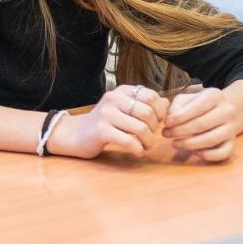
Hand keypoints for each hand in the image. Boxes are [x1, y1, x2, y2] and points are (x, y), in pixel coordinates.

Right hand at [47, 85, 167, 159]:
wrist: (75, 134)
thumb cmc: (104, 123)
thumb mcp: (123, 109)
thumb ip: (144, 104)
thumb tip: (168, 103)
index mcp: (121, 91)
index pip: (151, 96)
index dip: (160, 112)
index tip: (157, 123)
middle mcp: (113, 99)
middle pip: (148, 113)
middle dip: (155, 129)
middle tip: (150, 137)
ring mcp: (106, 114)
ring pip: (141, 128)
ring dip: (148, 142)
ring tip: (145, 146)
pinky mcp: (101, 131)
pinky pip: (129, 141)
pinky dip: (138, 150)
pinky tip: (138, 152)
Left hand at [162, 87, 239, 161]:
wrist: (220, 111)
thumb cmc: (197, 105)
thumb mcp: (185, 99)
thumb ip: (176, 107)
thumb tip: (170, 120)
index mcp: (215, 95)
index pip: (198, 106)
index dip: (180, 116)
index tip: (167, 123)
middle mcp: (227, 110)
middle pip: (203, 124)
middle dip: (181, 131)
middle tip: (166, 134)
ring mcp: (232, 128)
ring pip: (211, 139)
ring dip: (190, 144)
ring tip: (174, 144)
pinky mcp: (232, 143)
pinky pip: (222, 153)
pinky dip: (207, 155)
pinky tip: (194, 152)